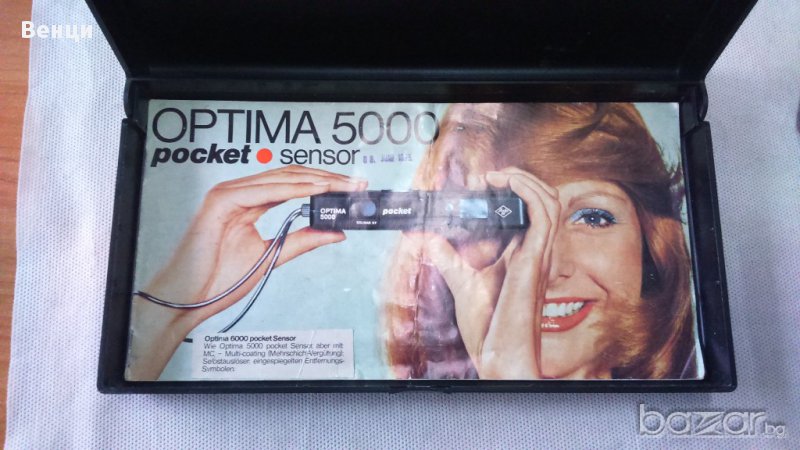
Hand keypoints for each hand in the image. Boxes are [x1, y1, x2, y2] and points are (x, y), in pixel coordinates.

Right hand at [127, 165, 366, 379]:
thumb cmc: (220, 280)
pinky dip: (295, 188)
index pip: (292, 185)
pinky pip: (265, 190)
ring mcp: (228, 193)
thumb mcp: (272, 256)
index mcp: (248, 202)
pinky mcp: (220, 200)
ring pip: (281, 178)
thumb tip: (337, 231)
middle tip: (357, 184)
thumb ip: (303, 239)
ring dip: (317, 180)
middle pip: (291, 176)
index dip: (324, 184)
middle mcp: (238, 193)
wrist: (188, 298)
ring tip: (345, 186)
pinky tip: (319, 190)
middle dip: (327, 178)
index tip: (353, 190)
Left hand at [414, 167, 560, 378]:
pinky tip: (503, 184)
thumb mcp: (461, 282)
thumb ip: (446, 257)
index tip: (482, 183)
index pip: (531, 210)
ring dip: (524, 180)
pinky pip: (544, 213)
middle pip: (546, 199)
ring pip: (550, 200)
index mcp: (524, 255)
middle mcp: (537, 251)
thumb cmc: (489, 328)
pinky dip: (526, 190)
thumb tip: (425, 237)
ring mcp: (540, 254)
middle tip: (488, 177)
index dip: (513, 189)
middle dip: (520, 178)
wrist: (498, 354)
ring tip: (495, 176)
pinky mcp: (536, 258)